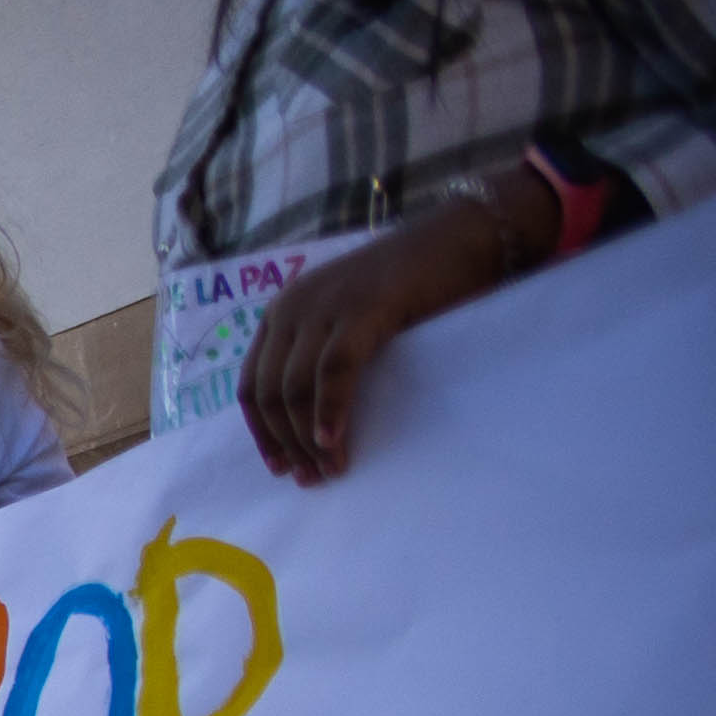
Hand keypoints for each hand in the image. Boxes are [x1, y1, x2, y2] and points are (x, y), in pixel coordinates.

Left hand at [238, 193, 529, 483]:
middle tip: (310, 479)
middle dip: (285, 443)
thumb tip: (311, 423)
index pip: (252, 385)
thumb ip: (323, 355)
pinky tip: (334, 443)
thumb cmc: (414, 285)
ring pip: (296, 389)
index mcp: (282, 312)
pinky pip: (334, 373)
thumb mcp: (351, 319)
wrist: (463, 236)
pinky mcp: (363, 309)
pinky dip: (330, 413)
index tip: (280, 467)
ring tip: (328, 470)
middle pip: (270, 394)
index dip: (262, 433)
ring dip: (308, 438)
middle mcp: (292, 307)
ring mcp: (325, 306)